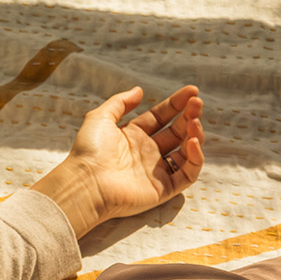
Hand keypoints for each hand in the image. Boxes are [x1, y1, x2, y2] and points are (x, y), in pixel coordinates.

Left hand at [33, 85, 204, 236]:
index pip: (161, 117)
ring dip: (195, 135)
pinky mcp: (162, 189)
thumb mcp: (100, 118)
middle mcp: (146, 153)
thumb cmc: (88, 152)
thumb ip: (120, 102)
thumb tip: (138, 90)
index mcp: (133, 137)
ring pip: (186, 152)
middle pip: (176, 132)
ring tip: (194, 121)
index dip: (176, 104)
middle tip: (197, 103)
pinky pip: (188, 174)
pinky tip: (192, 142)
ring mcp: (155, 172)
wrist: (84, 183)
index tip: (192, 91)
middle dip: (189, 116)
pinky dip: (196, 159)